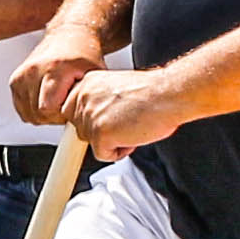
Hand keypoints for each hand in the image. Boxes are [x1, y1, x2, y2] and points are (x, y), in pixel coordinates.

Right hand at [8, 38, 107, 127]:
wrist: (68, 37)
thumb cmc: (83, 55)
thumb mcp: (95, 74)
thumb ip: (90, 97)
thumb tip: (92, 120)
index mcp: (54, 68)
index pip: (47, 108)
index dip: (61, 115)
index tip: (70, 106)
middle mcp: (34, 70)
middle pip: (38, 113)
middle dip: (54, 116)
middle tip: (65, 103)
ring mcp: (22, 75)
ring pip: (29, 114)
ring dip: (44, 114)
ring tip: (57, 100)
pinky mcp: (15, 81)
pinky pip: (22, 110)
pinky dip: (34, 110)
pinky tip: (46, 99)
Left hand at [62, 66, 188, 158]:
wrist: (167, 94)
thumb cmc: (152, 92)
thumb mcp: (115, 87)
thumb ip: (98, 101)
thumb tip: (92, 118)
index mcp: (87, 83)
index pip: (71, 110)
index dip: (90, 120)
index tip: (104, 121)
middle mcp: (84, 97)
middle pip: (80, 129)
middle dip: (100, 132)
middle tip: (122, 124)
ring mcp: (90, 116)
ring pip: (91, 143)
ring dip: (111, 141)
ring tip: (130, 127)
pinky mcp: (100, 134)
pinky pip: (103, 155)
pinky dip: (119, 152)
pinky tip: (132, 136)